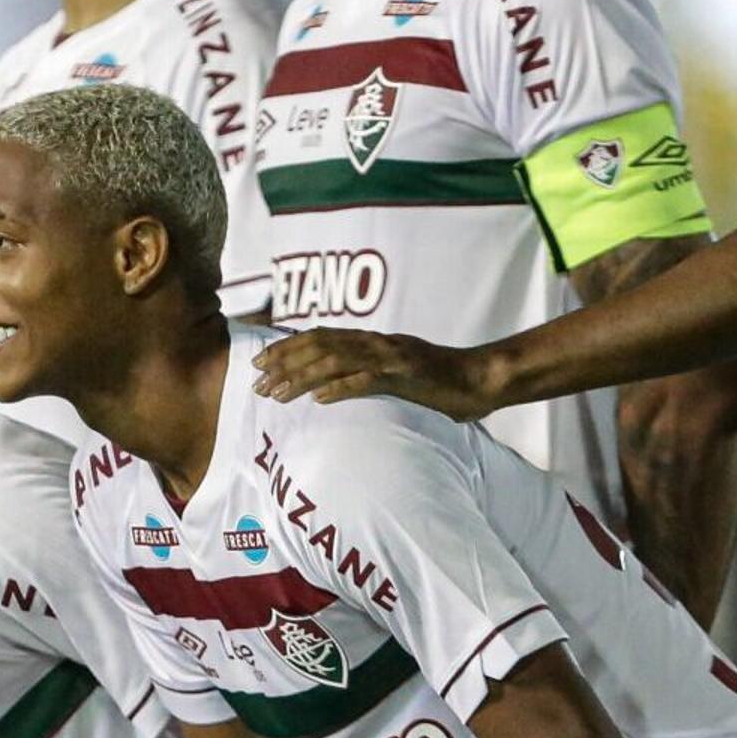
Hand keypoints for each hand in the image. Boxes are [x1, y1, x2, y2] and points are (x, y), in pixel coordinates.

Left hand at [250, 329, 512, 417]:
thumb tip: (330, 386)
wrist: (480, 379)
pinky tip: (319, 400)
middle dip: (283, 362)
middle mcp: (376, 342)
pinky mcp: (406, 375)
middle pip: (319, 345)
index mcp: (372, 341)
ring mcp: (390, 357)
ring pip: (335, 361)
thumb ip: (366, 373)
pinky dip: (341, 388)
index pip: (320, 337)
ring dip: (302, 377)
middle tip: (256, 380)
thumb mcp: (395, 373)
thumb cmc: (439, 381)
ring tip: (277, 394)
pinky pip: (367, 379)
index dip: (287, 348)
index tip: (260, 363)